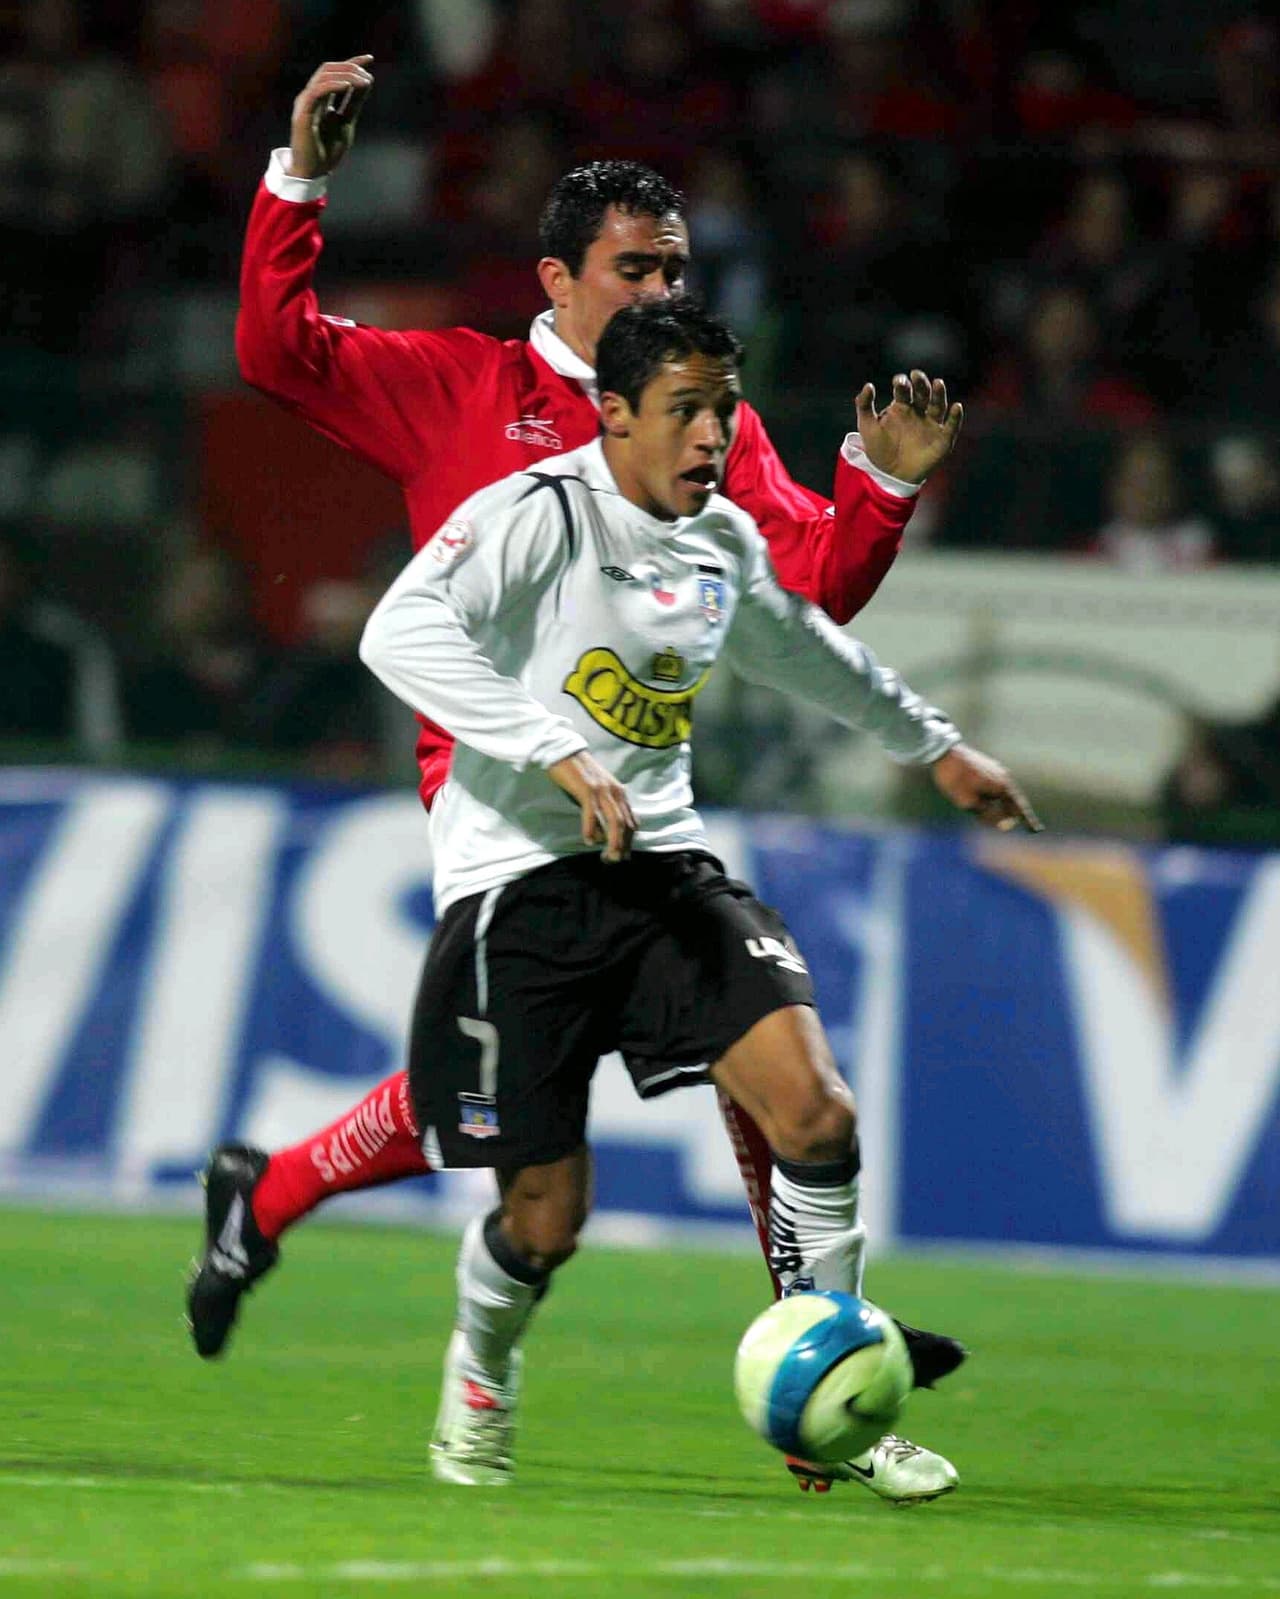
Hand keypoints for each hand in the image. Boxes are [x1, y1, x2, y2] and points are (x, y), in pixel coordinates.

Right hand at [290, 55, 373, 179]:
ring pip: (323, 76)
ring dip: (345, 75)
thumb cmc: (326, 151)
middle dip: (350, 67)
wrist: (312, 172)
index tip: (370, 59)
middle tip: (367, 74)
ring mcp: (305, 103)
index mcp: (321, 98)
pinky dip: (333, 85)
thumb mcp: (346, 123)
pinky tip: (348, 86)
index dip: (352, 63)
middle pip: (328, 69)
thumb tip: (366, 82)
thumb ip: (354, 104)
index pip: (335, 73)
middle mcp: (311, 96)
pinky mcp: (302, 113)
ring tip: (362, 80)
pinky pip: (317, 91)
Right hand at [547, 753, 636, 862]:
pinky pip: (592, 813)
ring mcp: (602, 790)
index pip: (632, 822)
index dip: (629, 842)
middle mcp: (614, 791)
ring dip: (613, 841)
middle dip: (622, 845)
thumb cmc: (578, 774)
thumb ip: (606, 806)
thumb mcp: (598, 790)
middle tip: (614, 860)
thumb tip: (607, 831)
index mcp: (619, 792)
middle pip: (625, 824)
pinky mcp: (587, 788)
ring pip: (614, 820)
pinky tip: (588, 840)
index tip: (622, 856)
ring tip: (607, 856)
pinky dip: (591, 829)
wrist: (563, 751)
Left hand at [855, 370, 962, 484]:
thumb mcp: (867, 427)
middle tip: (916, 375)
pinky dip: (955, 417)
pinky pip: (951, 426)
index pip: (904, 390)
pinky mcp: (943, 439)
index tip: (898, 382)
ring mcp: (931, 425)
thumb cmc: (879, 451)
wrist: (890, 477)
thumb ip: (864, 405)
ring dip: (939, 394)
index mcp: (902, 407)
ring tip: (937, 383)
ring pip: (938, 405)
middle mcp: (918, 412)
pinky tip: (956, 407)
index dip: (902, 383)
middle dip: (920, 383)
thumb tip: (868, 385)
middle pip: (923, 393)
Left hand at [930, 742, 1042, 833]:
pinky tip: (973, 795)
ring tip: (976, 803)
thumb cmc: (955, 779)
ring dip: (992, 805)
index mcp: (1002, 785)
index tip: (1036, 831)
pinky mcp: (985, 767)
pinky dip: (987, 797)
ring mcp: (994, 770)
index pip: (1019, 807)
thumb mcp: (969, 803)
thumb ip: (988, 815)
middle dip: (1005, 814)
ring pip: (997, 795)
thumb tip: (1005, 826)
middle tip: (1001, 823)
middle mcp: (1002, 776)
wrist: (942, 751)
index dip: (1027, 820)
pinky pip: (990, 787)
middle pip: (1009, 802)